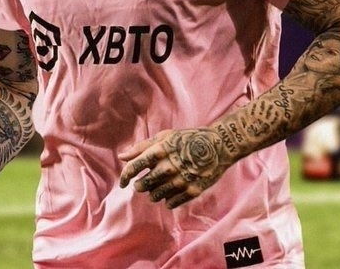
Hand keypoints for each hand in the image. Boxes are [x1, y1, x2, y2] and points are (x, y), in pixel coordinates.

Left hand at [118, 127, 233, 208]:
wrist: (218, 146)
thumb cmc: (187, 139)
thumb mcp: (165, 137)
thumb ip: (142, 147)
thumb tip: (122, 156)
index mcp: (159, 151)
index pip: (133, 168)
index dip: (124, 177)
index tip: (123, 183)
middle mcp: (168, 167)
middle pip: (143, 185)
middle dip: (140, 185)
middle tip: (143, 183)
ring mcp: (180, 181)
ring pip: (156, 196)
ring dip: (153, 193)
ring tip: (158, 186)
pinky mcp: (192, 191)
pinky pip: (171, 203)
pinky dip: (168, 200)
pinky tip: (170, 192)